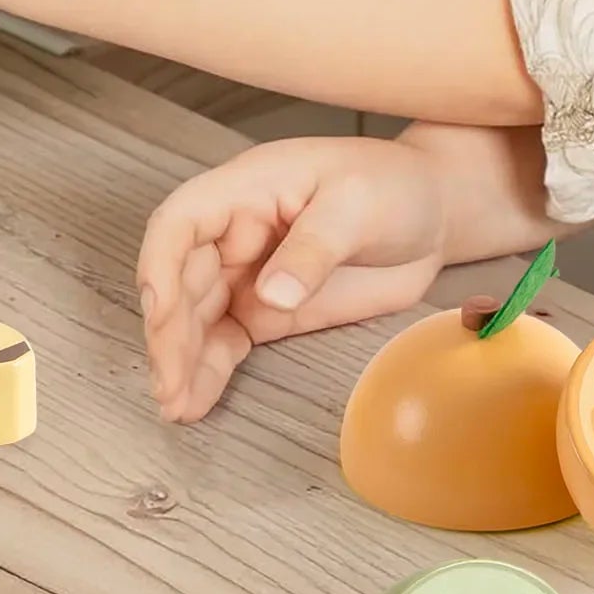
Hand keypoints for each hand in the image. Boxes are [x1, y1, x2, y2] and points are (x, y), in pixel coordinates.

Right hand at [137, 136, 449, 424]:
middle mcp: (233, 231)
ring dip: (181, 360)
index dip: (159, 265)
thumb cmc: (394, 187)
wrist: (433, 215)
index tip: (160, 312)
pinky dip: (208, 371)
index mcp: (246, 189)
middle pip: (180, 279)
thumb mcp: (358, 205)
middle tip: (171, 385)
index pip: (180, 222)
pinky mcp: (266, 310)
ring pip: (196, 318)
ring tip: (176, 406)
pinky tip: (195, 403)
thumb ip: (314, 249)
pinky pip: (225, 341)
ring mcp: (247, 273)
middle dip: (170, 333)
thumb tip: (270, 295)